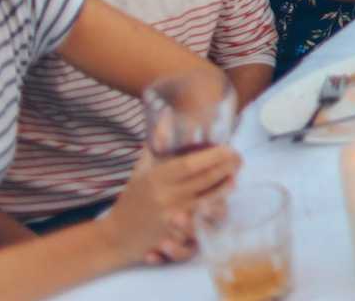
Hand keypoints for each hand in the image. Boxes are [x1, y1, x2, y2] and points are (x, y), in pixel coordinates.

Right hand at [99, 145, 240, 265]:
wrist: (115, 237)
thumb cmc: (131, 199)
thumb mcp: (140, 170)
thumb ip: (156, 145)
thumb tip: (166, 116)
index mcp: (156, 178)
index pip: (189, 165)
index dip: (212, 156)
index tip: (228, 148)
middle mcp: (166, 196)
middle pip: (204, 180)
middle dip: (225, 168)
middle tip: (239, 158)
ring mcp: (173, 216)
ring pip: (208, 199)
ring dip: (224, 186)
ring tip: (235, 174)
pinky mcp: (178, 233)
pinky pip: (202, 218)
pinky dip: (215, 206)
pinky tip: (223, 197)